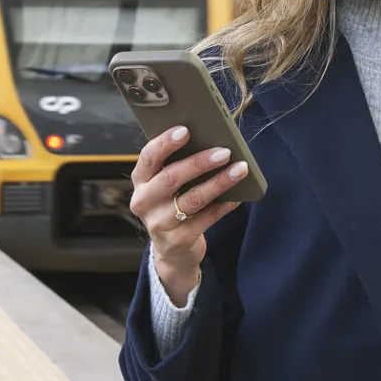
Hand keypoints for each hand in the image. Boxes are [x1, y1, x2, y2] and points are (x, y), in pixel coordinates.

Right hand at [130, 125, 248, 305]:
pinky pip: (206, 219)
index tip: (186, 130)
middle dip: (199, 162)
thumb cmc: (172, 206)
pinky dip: (224, 205)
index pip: (148, 157)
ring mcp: (159, 223)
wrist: (172, 250)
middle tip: (224, 152)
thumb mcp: (165, 187)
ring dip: (219, 182)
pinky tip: (238, 196)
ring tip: (240, 169)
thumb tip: (211, 141)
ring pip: (193, 199)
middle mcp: (144, 201)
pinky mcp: (178, 240)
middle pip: (171, 177)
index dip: (166, 142)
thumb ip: (177, 165)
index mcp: (141, 181)